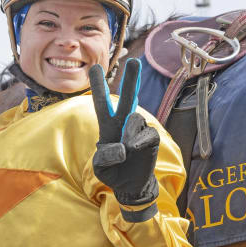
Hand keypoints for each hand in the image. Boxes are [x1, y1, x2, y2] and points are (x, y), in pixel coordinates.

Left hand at [89, 59, 159, 215]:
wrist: (130, 185)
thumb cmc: (112, 172)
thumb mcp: (100, 167)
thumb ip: (106, 157)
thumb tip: (122, 147)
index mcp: (107, 126)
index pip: (102, 103)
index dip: (98, 86)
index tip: (94, 67)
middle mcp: (124, 123)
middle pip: (128, 98)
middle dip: (130, 80)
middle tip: (134, 61)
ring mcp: (139, 129)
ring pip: (135, 120)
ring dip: (129, 134)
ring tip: (125, 151)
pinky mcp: (151, 139)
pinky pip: (147, 134)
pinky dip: (140, 142)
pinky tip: (135, 150)